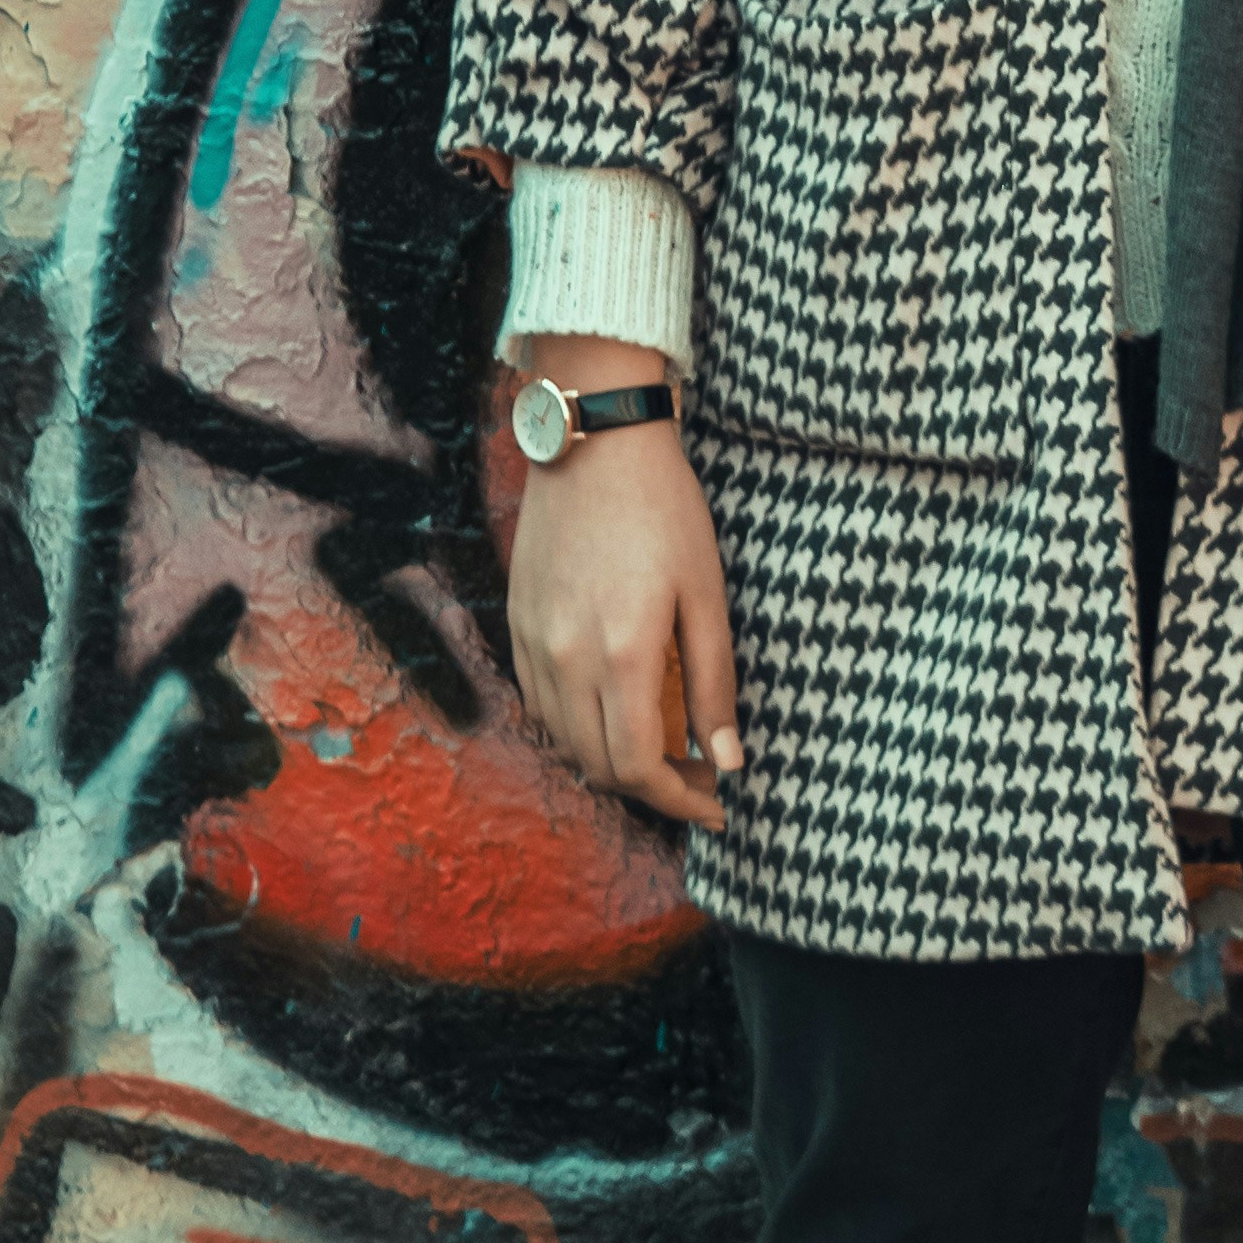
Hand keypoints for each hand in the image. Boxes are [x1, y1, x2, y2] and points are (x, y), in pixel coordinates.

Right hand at [503, 375, 738, 835]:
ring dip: (608, 761)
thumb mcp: (705, 592)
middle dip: (650, 789)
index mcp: (622, 656)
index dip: (679, 800)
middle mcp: (566, 659)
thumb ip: (714, 683)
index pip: (640, 768)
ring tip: (655, 748)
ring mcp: (533, 641)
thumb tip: (727, 761)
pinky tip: (607, 710)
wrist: (595, 439)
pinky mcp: (515, 620)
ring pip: (563, 740)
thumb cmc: (663, 508)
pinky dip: (572, 726)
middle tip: (695, 774)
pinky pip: (538, 701)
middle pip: (598, 766)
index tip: (714, 803)